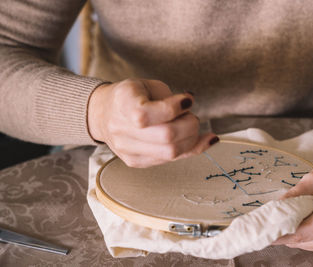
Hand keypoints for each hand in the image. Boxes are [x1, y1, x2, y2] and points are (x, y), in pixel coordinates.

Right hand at [88, 79, 217, 167]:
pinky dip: (190, 150)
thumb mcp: (149, 86)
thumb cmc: (133, 96)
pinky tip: (198, 140)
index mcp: (122, 102)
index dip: (175, 108)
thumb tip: (190, 115)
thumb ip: (170, 99)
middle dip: (190, 125)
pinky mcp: (135, 162)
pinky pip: (170, 161)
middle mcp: (120, 128)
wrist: (105, 113)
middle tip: (191, 116)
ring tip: (189, 127)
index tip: (187, 100)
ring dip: (191, 139)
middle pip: (166, 136)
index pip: (147, 114)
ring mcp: (126, 149)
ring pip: (170, 153)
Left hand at [273, 151, 312, 255]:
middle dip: (283, 230)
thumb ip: (295, 195)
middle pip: (302, 241)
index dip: (278, 232)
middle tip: (269, 216)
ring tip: (293, 212)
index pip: (301, 233)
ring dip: (294, 231)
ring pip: (305, 244)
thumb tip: (273, 209)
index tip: (260, 229)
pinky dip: (304, 233)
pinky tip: (306, 218)